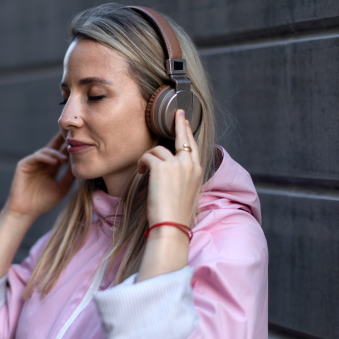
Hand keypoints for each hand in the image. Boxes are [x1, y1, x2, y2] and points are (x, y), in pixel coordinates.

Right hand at [4, 132, 74, 219]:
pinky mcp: (24, 164)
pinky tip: (55, 162)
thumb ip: (69, 176)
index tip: (82, 141)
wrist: (26, 212)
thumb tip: (81, 165)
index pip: (62, 153)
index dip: (70, 147)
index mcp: (51, 167)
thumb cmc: (43, 202)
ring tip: (65, 158)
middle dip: (62, 139)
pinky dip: (46, 157)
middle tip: (72, 132)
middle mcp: (42, 163)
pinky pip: (36, 156)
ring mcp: (33, 162)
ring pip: (46, 151)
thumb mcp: (61, 188)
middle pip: (54, 147)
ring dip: (56, 153)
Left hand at [137, 110, 201, 227]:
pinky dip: (142, 163)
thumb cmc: (176, 214)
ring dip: (149, 159)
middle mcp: (190, 165)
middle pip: (183, 138)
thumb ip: (184, 178)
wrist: (171, 224)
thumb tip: (172, 173)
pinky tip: (141, 172)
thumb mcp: (187, 193)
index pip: (193, 147)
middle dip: (179, 124)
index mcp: (198, 171)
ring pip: (158, 150)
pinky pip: (147, 157)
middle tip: (177, 114)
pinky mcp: (162, 167)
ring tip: (144, 171)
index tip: (185, 122)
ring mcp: (177, 164)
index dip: (188, 133)